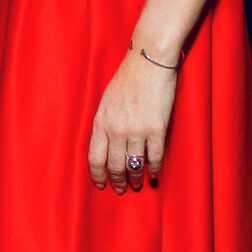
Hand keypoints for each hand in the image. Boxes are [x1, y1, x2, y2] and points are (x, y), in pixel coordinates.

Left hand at [87, 48, 177, 193]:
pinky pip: (154, 157)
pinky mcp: (156, 129)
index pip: (95, 158)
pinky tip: (154, 174)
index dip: (97, 176)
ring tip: (137, 185)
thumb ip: (105, 122)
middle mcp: (116, 129)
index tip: (101, 185)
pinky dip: (154, 169)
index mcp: (101, 122)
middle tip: (121, 189)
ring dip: (135, 179)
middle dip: (117, 181)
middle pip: (115, 166)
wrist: (148, 61)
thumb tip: (107, 143)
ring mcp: (137, 130)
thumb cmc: (127, 78)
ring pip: (134, 165)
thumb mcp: (106, 100)